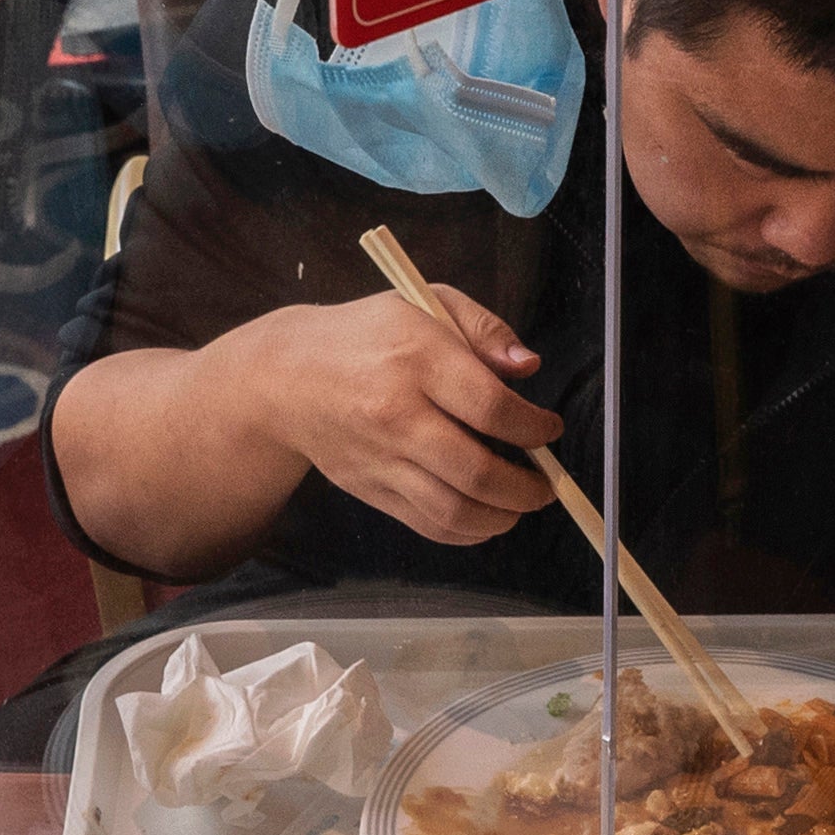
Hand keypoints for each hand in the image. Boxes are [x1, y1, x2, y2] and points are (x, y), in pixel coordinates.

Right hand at [250, 280, 562, 549]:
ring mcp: (380, 458)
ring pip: (454, 511)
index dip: (534, 427)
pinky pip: (428, 525)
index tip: (548, 429)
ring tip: (520, 504)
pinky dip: (467, 531)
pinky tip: (485, 516)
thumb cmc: (365, 337)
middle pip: (477, 471)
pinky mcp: (369, 489)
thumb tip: (528, 367)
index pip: (492, 407)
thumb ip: (484, 329)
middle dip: (527, 487)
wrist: (286, 377)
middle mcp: (396, 414)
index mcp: (415, 359)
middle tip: (546, 483)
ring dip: (502, 517)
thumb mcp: (424, 303)